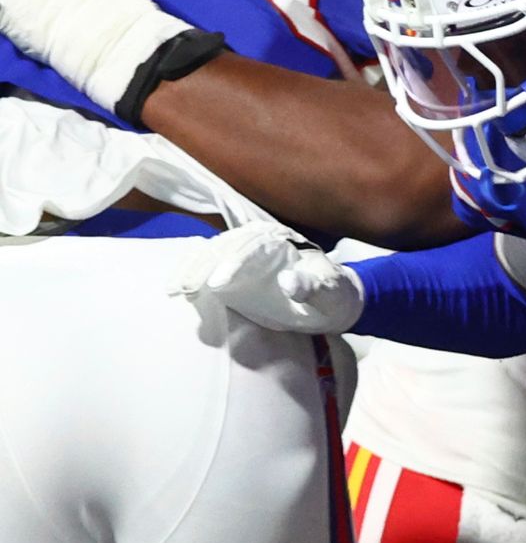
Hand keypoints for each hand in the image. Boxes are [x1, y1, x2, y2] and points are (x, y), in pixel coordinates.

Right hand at [175, 224, 357, 335]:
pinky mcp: (234, 271)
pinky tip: (176, 286)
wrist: (333, 301)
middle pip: (224, 248)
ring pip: (211, 255)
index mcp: (282, 241)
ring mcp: (244, 256)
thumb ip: (313, 287)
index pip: (252, 247)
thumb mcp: (332, 293)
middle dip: (203, 266)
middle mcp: (259, 243)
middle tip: (186, 288)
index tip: (218, 285)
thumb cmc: (334, 296)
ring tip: (175, 289)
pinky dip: (192, 275)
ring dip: (191, 270)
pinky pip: (209, 268)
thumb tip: (289, 281)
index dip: (233, 264)